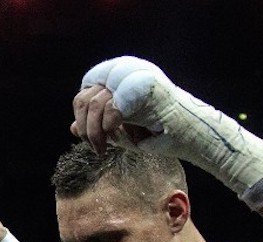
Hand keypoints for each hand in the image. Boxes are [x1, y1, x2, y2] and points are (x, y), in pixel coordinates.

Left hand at [71, 56, 262, 206]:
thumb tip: (72, 127)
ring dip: (94, 132)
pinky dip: (108, 128)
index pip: (86, 90)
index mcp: (122, 75)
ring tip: (102, 149)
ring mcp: (135, 76)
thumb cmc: (160, 135)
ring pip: (95, 103)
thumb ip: (99, 126)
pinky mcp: (142, 88)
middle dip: (85, 127)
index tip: (88, 138)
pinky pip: (111, 107)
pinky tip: (115, 139)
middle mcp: (128, 70)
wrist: (190, 138)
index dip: (81, 115)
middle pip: (85, 97)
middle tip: (96, 148)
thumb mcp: (122, 131)